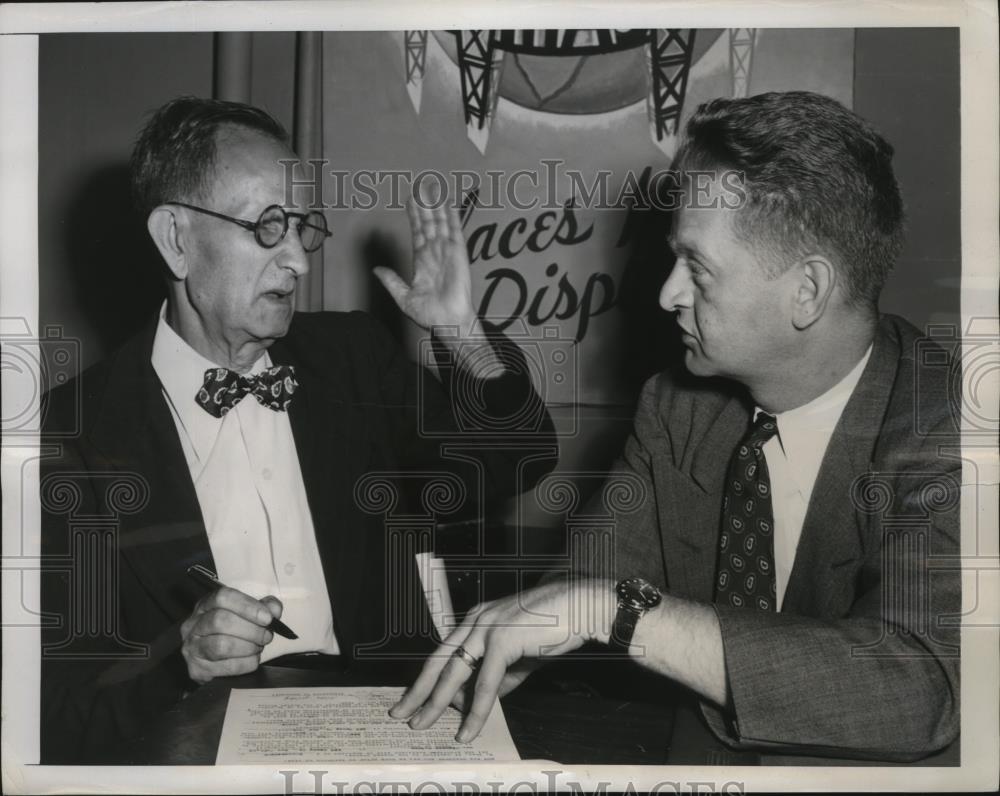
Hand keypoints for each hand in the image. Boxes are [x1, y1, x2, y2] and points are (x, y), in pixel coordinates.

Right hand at [180, 586, 281, 684]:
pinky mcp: (197, 669)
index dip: (247, 606)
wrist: (210, 662)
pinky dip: (246, 663)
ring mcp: (192, 647)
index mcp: (206, 605)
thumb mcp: (247, 615)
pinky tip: (252, 660)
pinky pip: (226, 667)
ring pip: (221, 645)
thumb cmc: (231, 633)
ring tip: (258, 647)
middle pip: (221, 621)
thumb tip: (274, 608)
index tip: (267, 618)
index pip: (223, 597)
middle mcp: (194, 624)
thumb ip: (263, 608)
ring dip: (248, 647)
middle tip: (266, 636)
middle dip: (251, 630)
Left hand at [373, 183, 476, 333]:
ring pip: (440, 222)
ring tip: (431, 187)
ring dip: (436, 205)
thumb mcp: (404, 297)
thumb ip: (392, 280)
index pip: (417, 232)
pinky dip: (451, 216)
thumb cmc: (430, 315)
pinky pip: (454, 230)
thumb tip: (377, 270)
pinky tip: (447, 202)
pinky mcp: (457, 253)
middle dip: (424, 204)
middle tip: (420, 185)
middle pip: (428, 223)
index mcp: (422, 261)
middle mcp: (435, 253)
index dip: (414, 215)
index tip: (411, 200)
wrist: (448, 322)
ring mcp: (446, 251)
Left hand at [389, 578, 614, 742]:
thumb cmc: (554, 628)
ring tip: (421, 725)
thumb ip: (498, 678)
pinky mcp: (502, 639)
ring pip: (454, 673)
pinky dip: (476, 710)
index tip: (412, 698)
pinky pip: (485, 683)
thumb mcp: (520, 657)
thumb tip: (476, 703)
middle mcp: (476, 620)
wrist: (581, 607)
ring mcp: (487, 627)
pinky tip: (468, 730)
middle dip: (417, 691)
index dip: (426, 678)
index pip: (444, 652)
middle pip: (438, 661)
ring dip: (436, 703)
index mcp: (477, 619)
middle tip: (399, 714)